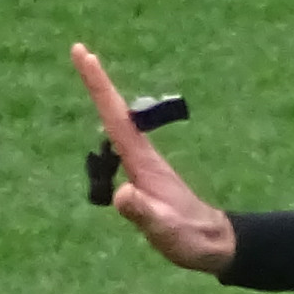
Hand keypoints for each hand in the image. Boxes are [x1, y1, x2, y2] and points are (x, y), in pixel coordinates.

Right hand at [71, 44, 234, 272]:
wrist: (213, 243)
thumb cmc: (188, 237)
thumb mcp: (162, 228)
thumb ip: (142, 212)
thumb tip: (122, 194)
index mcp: (143, 161)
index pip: (115, 118)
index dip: (100, 87)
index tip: (85, 55)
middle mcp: (143, 155)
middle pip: (115, 112)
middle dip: (97, 82)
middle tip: (80, 50)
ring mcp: (145, 163)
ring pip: (118, 123)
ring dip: (103, 98)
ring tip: (88, 73)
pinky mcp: (145, 174)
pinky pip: (120, 140)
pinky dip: (109, 122)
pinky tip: (105, 122)